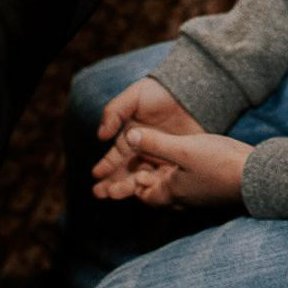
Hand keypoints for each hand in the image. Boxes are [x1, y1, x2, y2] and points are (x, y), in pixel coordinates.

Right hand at [91, 77, 204, 195]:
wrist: (192, 94)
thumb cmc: (160, 92)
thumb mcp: (135, 96)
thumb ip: (115, 112)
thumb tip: (101, 136)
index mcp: (131, 137)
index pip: (115, 156)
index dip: (106, 166)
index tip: (96, 175)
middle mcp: (143, 151)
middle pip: (125, 171)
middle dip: (112, 182)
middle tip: (101, 193)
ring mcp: (160, 159)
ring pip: (142, 177)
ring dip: (128, 187)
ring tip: (116, 194)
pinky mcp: (177, 163)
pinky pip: (163, 178)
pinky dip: (152, 186)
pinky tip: (142, 193)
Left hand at [101, 130, 252, 208]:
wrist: (259, 178)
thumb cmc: (220, 164)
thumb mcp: (183, 149)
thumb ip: (155, 144)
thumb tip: (128, 137)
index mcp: (171, 193)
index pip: (142, 193)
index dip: (130, 181)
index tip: (125, 165)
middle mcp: (182, 198)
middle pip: (155, 191)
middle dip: (142, 179)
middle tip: (134, 165)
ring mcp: (197, 194)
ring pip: (171, 186)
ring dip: (160, 174)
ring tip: (154, 159)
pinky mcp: (210, 188)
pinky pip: (186, 182)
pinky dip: (177, 172)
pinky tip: (182, 159)